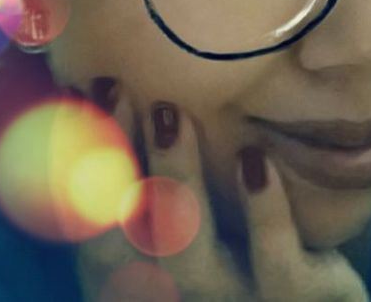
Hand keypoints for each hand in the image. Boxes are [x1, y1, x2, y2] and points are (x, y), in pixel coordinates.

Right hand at [76, 80, 370, 301]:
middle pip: (131, 230)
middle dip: (114, 161)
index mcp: (144, 277)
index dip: (75, 168)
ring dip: (176, 179)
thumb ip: (154, 183)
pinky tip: (254, 160)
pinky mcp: (294, 298)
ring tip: (170, 116)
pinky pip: (276, 261)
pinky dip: (263, 211)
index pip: (94, 226)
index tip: (80, 97)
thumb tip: (110, 95)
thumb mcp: (192, 233)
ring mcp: (231, 300)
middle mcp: (176, 293)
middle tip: (115, 90)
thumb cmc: (244, 259)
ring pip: (190, 249)